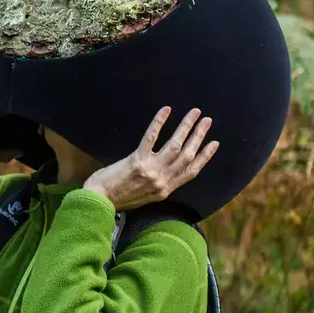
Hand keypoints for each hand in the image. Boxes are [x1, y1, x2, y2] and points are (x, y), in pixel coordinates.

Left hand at [84, 107, 217, 210]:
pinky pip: (150, 138)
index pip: (191, 172)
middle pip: (186, 155)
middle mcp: (161, 181)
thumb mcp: (145, 198)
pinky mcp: (136, 161)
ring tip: (194, 114)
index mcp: (165, 190)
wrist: (98, 201)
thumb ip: (158, 185)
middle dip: (199, 137)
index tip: (214, 143)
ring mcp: (150, 171)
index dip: (205, 157)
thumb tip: (167, 173)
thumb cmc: (118, 198)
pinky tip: (166, 111)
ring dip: (186, 128)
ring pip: (175, 146)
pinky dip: (159, 123)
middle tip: (207, 121)